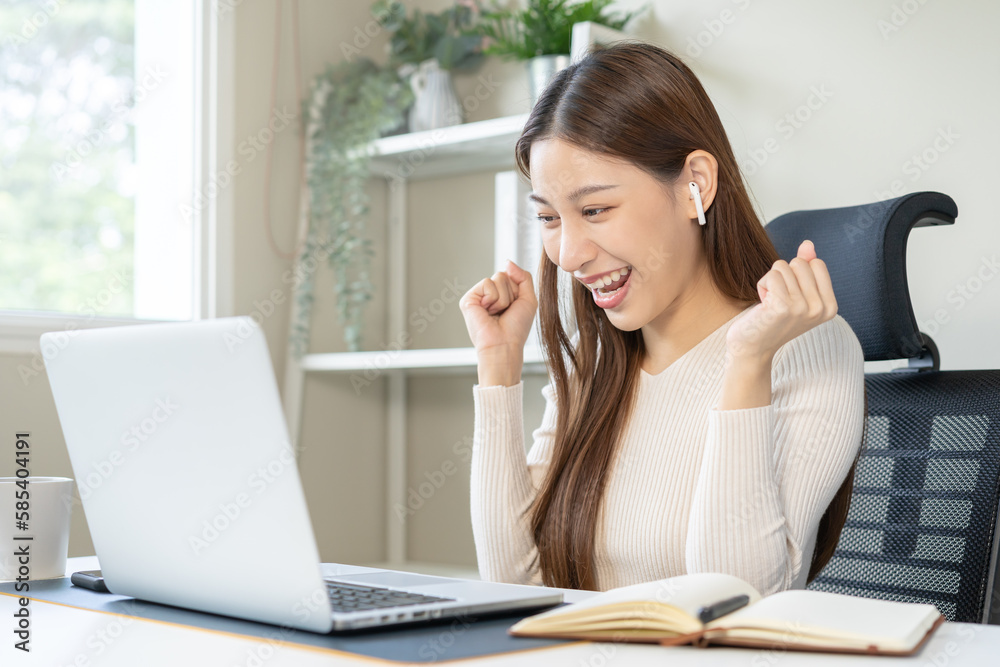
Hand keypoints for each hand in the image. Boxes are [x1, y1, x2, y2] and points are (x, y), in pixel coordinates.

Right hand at [459, 260, 537, 354]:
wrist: (504, 345)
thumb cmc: (516, 328)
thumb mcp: (528, 299)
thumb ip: (523, 277)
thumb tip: (507, 262)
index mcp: (501, 294)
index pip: (512, 275)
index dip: (518, 291)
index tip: (514, 309)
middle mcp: (488, 294)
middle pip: (504, 274)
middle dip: (511, 293)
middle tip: (505, 312)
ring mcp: (478, 296)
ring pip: (498, 277)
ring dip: (503, 298)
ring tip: (496, 313)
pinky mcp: (468, 298)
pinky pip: (487, 283)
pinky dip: (493, 299)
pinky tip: (488, 312)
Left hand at [726, 239, 837, 362]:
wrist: (753, 348)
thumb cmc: (773, 319)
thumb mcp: (796, 294)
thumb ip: (806, 268)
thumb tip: (807, 244)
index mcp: (830, 306)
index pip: (816, 263)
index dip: (798, 274)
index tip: (791, 297)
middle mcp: (820, 308)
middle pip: (799, 263)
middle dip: (783, 276)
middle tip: (778, 301)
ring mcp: (803, 308)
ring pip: (783, 267)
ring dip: (771, 282)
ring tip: (770, 304)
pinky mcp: (783, 306)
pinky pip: (772, 275)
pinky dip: (762, 286)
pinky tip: (763, 305)